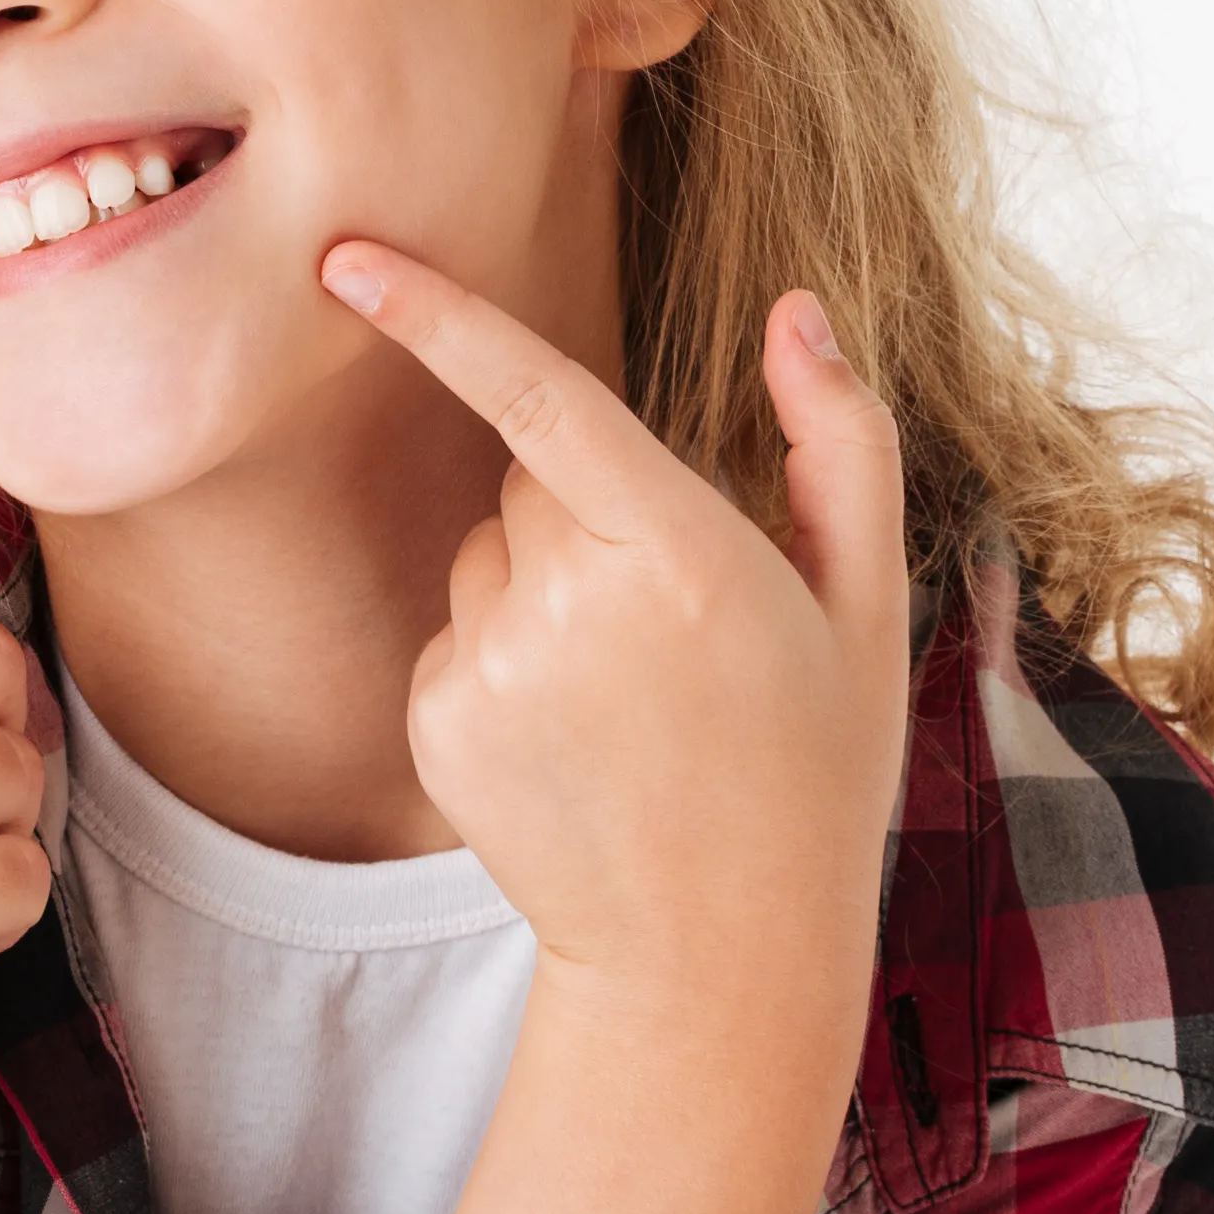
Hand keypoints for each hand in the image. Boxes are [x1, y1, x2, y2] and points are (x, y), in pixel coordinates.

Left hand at [319, 244, 912, 1006]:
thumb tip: (796, 307)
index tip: (346, 258)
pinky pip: (456, 631)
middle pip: (528, 479)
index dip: (438, 316)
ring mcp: (491, 668)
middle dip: (584, 513)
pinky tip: (575, 738)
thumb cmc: (812, 770)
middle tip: (670, 628)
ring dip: (541, 589)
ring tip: (627, 697)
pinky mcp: (438, 722)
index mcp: (683, 555)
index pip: (540, 397)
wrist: (716, 955)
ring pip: (487, 553)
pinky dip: (503, 659)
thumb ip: (839, 440)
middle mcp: (570, 605)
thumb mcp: (868, 605)